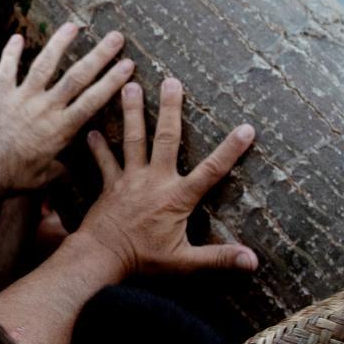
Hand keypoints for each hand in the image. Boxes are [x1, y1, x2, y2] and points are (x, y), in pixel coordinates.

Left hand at [0, 23, 134, 191]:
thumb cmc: (11, 179)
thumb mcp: (43, 179)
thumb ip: (59, 170)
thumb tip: (68, 171)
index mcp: (61, 128)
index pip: (93, 100)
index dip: (112, 81)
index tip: (128, 65)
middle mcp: (45, 108)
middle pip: (77, 76)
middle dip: (99, 55)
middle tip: (116, 37)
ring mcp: (22, 98)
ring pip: (45, 64)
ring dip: (60, 43)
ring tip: (74, 26)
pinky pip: (6, 68)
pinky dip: (11, 52)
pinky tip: (18, 37)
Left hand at [76, 79, 258, 277]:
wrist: (100, 258)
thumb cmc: (143, 261)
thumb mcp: (185, 263)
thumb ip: (219, 259)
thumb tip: (252, 261)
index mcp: (177, 197)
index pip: (212, 170)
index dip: (230, 149)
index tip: (246, 128)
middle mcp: (154, 180)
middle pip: (166, 138)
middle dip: (171, 109)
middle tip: (172, 81)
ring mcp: (130, 179)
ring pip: (133, 139)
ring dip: (132, 112)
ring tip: (130, 86)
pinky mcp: (110, 185)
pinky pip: (104, 161)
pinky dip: (98, 147)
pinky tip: (91, 131)